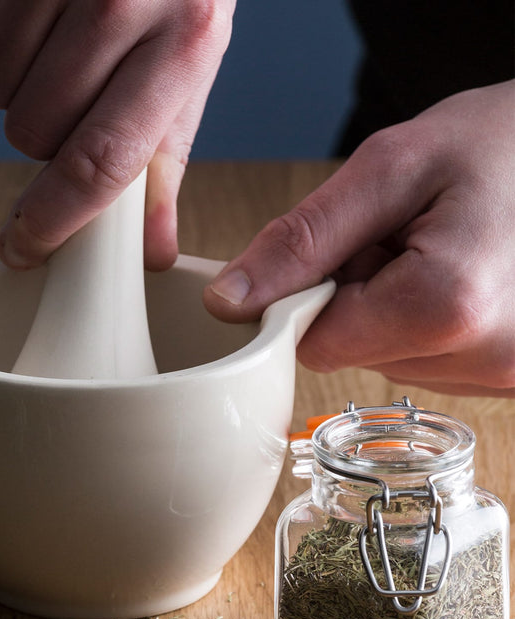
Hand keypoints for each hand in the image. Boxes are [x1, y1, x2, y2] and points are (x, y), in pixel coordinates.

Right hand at [0, 0, 233, 270]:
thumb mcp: (187, 69)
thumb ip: (164, 162)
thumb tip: (152, 252)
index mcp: (184, 41)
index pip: (100, 160)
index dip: (53, 218)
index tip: (26, 247)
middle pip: (34, 131)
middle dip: (43, 135)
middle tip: (72, 97)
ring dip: (11, 92)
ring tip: (50, 55)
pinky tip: (21, 27)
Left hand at [203, 80, 514, 396]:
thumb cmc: (501, 142)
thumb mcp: (391, 169)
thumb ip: (302, 241)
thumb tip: (230, 302)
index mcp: (445, 308)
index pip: (314, 342)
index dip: (313, 294)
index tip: (345, 249)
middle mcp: (483, 360)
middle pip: (352, 353)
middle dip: (357, 296)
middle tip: (406, 239)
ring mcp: (504, 375)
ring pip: (387, 359)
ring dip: (393, 308)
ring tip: (441, 252)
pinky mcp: (512, 377)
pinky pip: (428, 362)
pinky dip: (427, 323)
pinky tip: (460, 278)